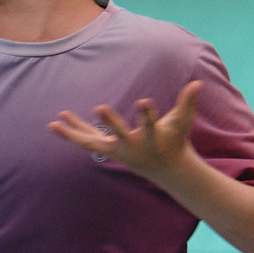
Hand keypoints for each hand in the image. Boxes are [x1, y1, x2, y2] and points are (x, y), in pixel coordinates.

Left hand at [48, 80, 202, 186]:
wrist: (166, 168)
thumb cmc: (174, 140)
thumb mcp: (182, 123)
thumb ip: (188, 103)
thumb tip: (198, 83)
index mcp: (151, 138)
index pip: (150, 125)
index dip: (147, 114)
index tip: (144, 101)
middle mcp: (132, 146)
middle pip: (119, 134)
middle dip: (111, 123)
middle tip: (100, 106)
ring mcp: (117, 150)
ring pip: (92, 142)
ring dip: (74, 132)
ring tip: (55, 121)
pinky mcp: (107, 150)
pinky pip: (86, 141)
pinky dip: (72, 132)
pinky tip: (55, 123)